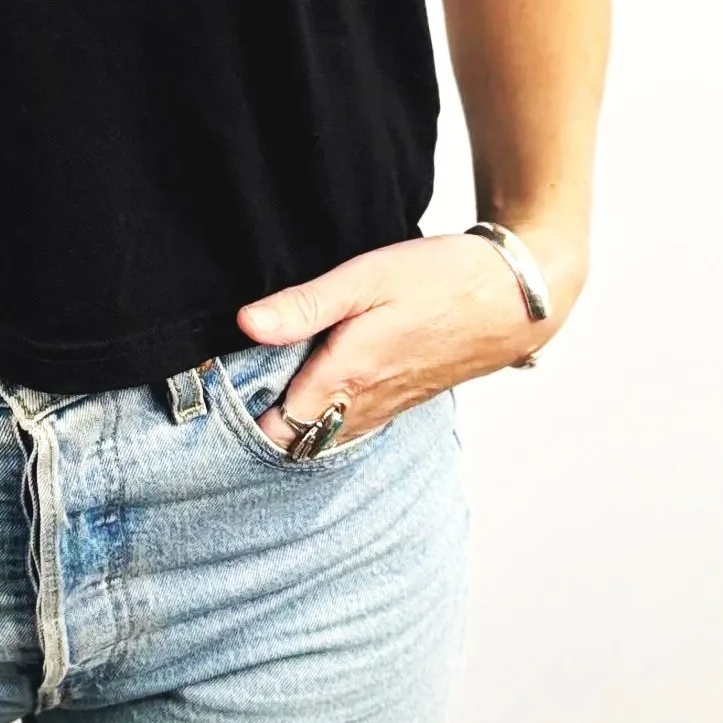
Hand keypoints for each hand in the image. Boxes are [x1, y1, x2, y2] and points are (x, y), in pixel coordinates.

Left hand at [235, 228, 579, 452]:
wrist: (514, 296)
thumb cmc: (439, 279)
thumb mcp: (365, 278)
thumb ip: (305, 306)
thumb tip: (245, 324)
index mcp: (346, 378)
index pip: (276, 429)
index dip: (238, 422)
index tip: (209, 399)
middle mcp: (364, 406)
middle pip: (296, 444)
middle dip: (259, 433)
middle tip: (224, 402)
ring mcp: (387, 408)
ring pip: (324, 440)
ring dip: (292, 429)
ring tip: (259, 398)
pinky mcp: (403, 401)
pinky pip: (351, 428)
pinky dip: (324, 422)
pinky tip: (311, 393)